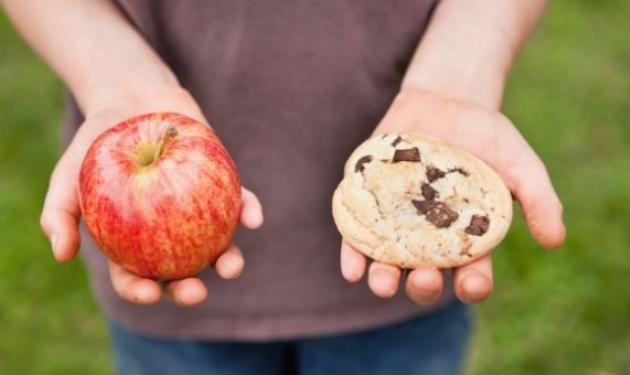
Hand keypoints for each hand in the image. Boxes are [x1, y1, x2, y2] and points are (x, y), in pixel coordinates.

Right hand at [39, 87, 262, 305]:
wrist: (130, 99)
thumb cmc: (95, 144)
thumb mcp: (67, 176)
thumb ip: (59, 215)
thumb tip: (62, 255)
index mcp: (132, 242)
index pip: (136, 275)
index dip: (141, 290)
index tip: (149, 293)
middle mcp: (168, 233)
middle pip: (180, 269)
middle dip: (189, 289)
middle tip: (195, 293)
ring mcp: (197, 210)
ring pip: (217, 243)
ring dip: (228, 260)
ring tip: (231, 267)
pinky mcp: (220, 184)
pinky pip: (239, 202)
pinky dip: (249, 211)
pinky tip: (254, 220)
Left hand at [340, 88, 564, 303]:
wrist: (445, 100)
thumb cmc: (487, 137)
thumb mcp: (519, 164)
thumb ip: (539, 199)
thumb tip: (555, 241)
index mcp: (466, 239)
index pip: (471, 273)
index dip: (473, 285)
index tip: (473, 284)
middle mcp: (429, 237)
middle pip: (425, 275)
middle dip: (424, 286)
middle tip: (425, 279)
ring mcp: (396, 221)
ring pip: (388, 262)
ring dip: (384, 279)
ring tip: (383, 283)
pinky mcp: (369, 202)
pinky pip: (357, 234)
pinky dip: (352, 254)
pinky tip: (351, 269)